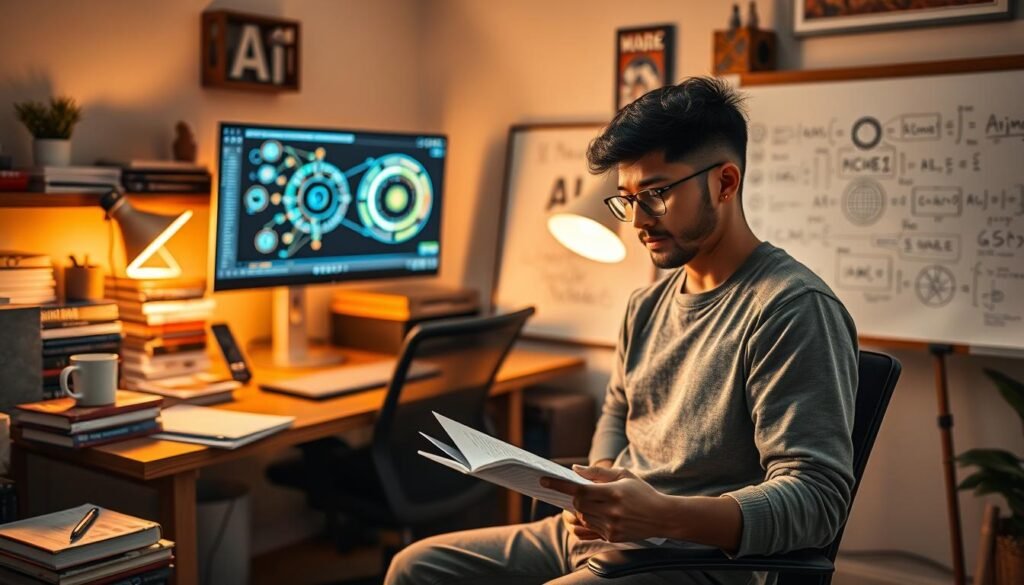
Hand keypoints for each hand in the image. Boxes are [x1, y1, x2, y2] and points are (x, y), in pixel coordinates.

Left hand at [541, 465, 670, 542]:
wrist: (662, 517)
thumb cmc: (642, 492)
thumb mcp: (624, 475)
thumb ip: (598, 473)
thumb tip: (575, 470)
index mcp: (613, 493)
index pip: (579, 489)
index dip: (559, 485)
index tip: (544, 480)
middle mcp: (611, 512)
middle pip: (578, 505)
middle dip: (575, 498)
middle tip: (581, 492)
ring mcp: (611, 527)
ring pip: (583, 518)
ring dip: (583, 510)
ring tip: (595, 503)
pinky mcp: (612, 537)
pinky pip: (590, 530)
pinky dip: (589, 521)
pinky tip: (595, 515)